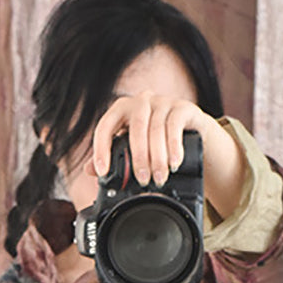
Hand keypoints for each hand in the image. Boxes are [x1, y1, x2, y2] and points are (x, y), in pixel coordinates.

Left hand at [85, 92, 245, 218]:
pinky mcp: (183, 107)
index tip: (103, 172)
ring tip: (159, 179)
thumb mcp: (133, 149)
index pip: (105, 125)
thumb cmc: (157, 142)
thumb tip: (89, 170)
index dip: (101, 149)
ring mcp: (163, 102)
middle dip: (138, 156)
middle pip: (135, 127)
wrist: (192, 133)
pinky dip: (174, 147)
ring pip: (156, 128)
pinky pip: (175, 125)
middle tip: (142, 180)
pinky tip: (174, 163)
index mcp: (122, 110)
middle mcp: (141, 102)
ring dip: (158, 158)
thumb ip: (113, 157)